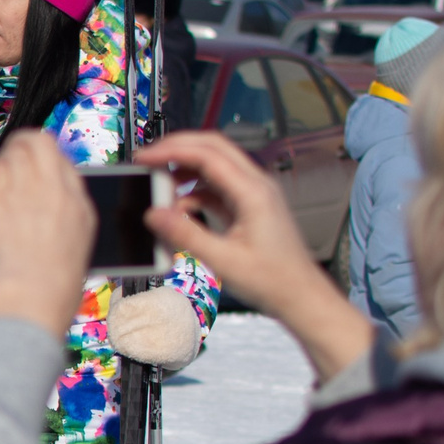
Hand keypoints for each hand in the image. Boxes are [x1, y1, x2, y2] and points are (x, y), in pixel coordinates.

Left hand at [0, 132, 94, 335]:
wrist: (33, 297)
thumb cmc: (55, 281)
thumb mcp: (81, 240)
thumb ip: (69, 209)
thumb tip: (57, 194)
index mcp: (78, 201)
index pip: (62, 159)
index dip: (46, 158)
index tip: (37, 164)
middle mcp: (53, 189)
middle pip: (38, 142)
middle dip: (23, 142)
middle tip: (15, 151)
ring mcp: (24, 192)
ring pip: (12, 153)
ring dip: (5, 158)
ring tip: (1, 172)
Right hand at [142, 131, 373, 380]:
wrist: (300, 295)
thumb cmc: (272, 280)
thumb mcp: (223, 260)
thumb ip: (186, 234)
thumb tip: (154, 214)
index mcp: (253, 193)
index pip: (207, 155)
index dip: (171, 151)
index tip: (143, 159)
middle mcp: (256, 185)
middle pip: (213, 148)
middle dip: (177, 148)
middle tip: (147, 161)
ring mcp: (254, 194)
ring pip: (214, 165)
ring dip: (185, 169)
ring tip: (160, 187)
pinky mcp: (249, 206)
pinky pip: (217, 186)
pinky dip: (194, 191)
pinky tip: (180, 210)